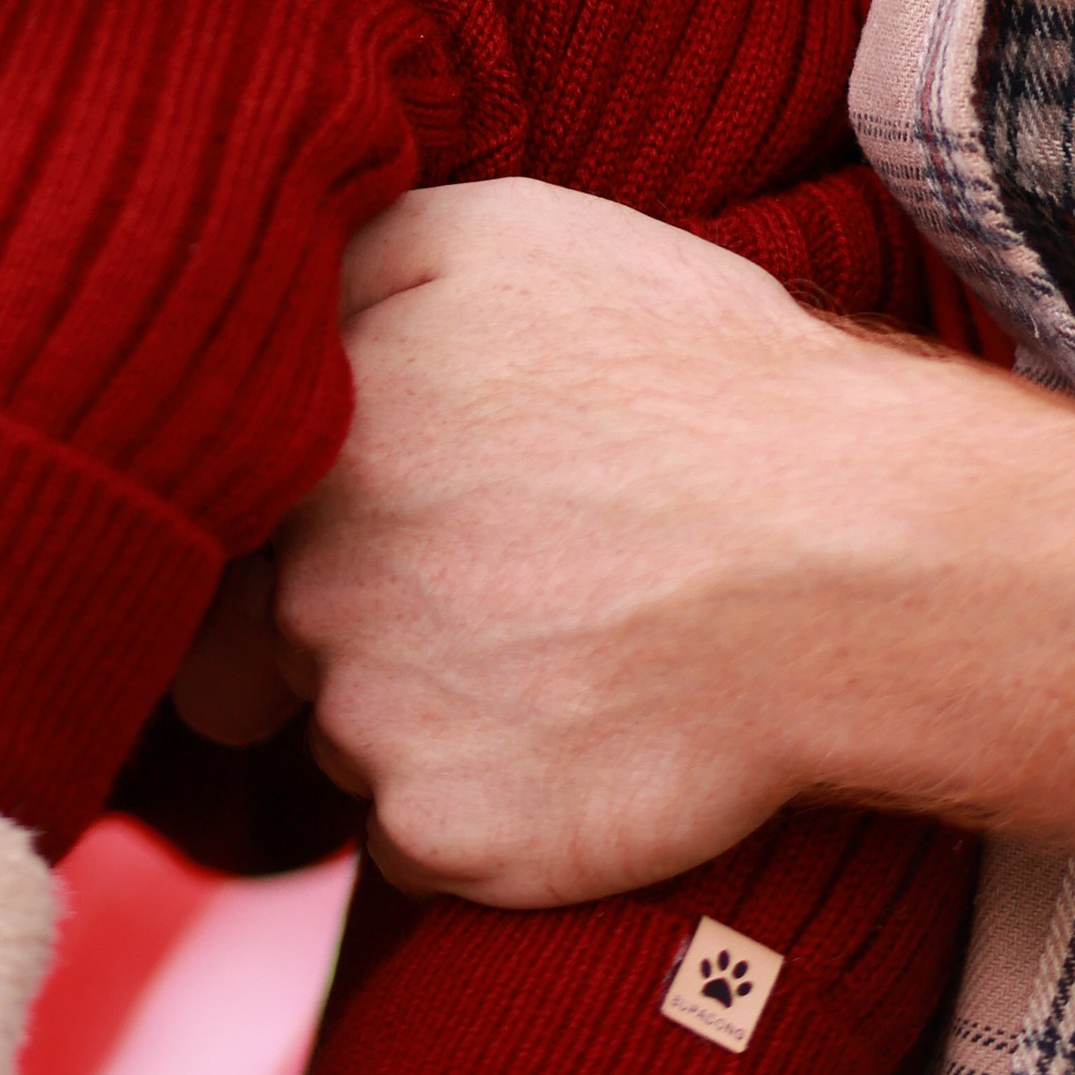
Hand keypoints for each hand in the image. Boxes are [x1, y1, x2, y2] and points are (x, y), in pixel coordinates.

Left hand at [278, 180, 1074, 911]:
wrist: (845, 552)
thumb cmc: (692, 373)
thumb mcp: (503, 234)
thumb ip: (347, 262)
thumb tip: (270, 296)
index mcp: (311, 436)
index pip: (228, 502)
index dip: (295, 514)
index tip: (378, 513)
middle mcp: (306, 583)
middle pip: (276, 628)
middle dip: (357, 615)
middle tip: (494, 584)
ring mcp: (367, 723)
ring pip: (346, 735)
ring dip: (419, 712)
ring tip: (561, 652)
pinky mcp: (444, 839)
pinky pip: (417, 838)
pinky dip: (482, 806)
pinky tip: (578, 737)